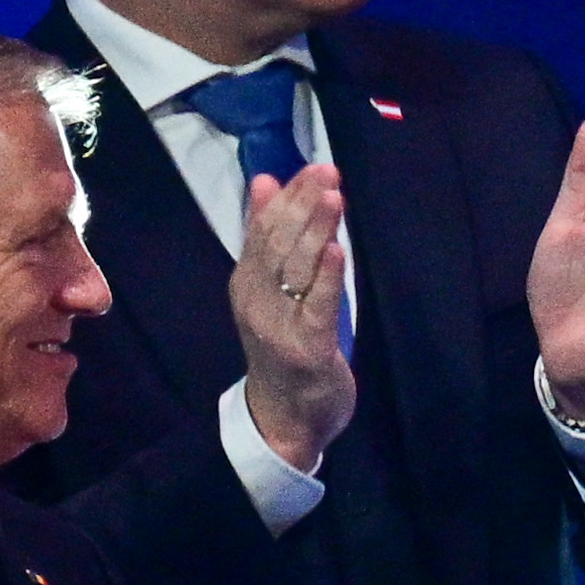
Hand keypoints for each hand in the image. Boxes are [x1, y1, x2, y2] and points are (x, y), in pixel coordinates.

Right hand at [232, 164, 352, 471]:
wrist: (284, 418)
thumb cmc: (284, 348)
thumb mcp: (273, 290)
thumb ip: (269, 239)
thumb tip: (265, 181)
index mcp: (247, 282)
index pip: (263, 229)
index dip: (287, 196)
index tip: (312, 167)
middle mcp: (256, 299)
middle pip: (278, 243)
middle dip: (303, 204)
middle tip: (327, 171)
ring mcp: (278, 325)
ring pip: (296, 269)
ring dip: (315, 229)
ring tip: (333, 196)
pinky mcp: (305, 348)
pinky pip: (317, 307)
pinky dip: (327, 277)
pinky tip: (337, 249)